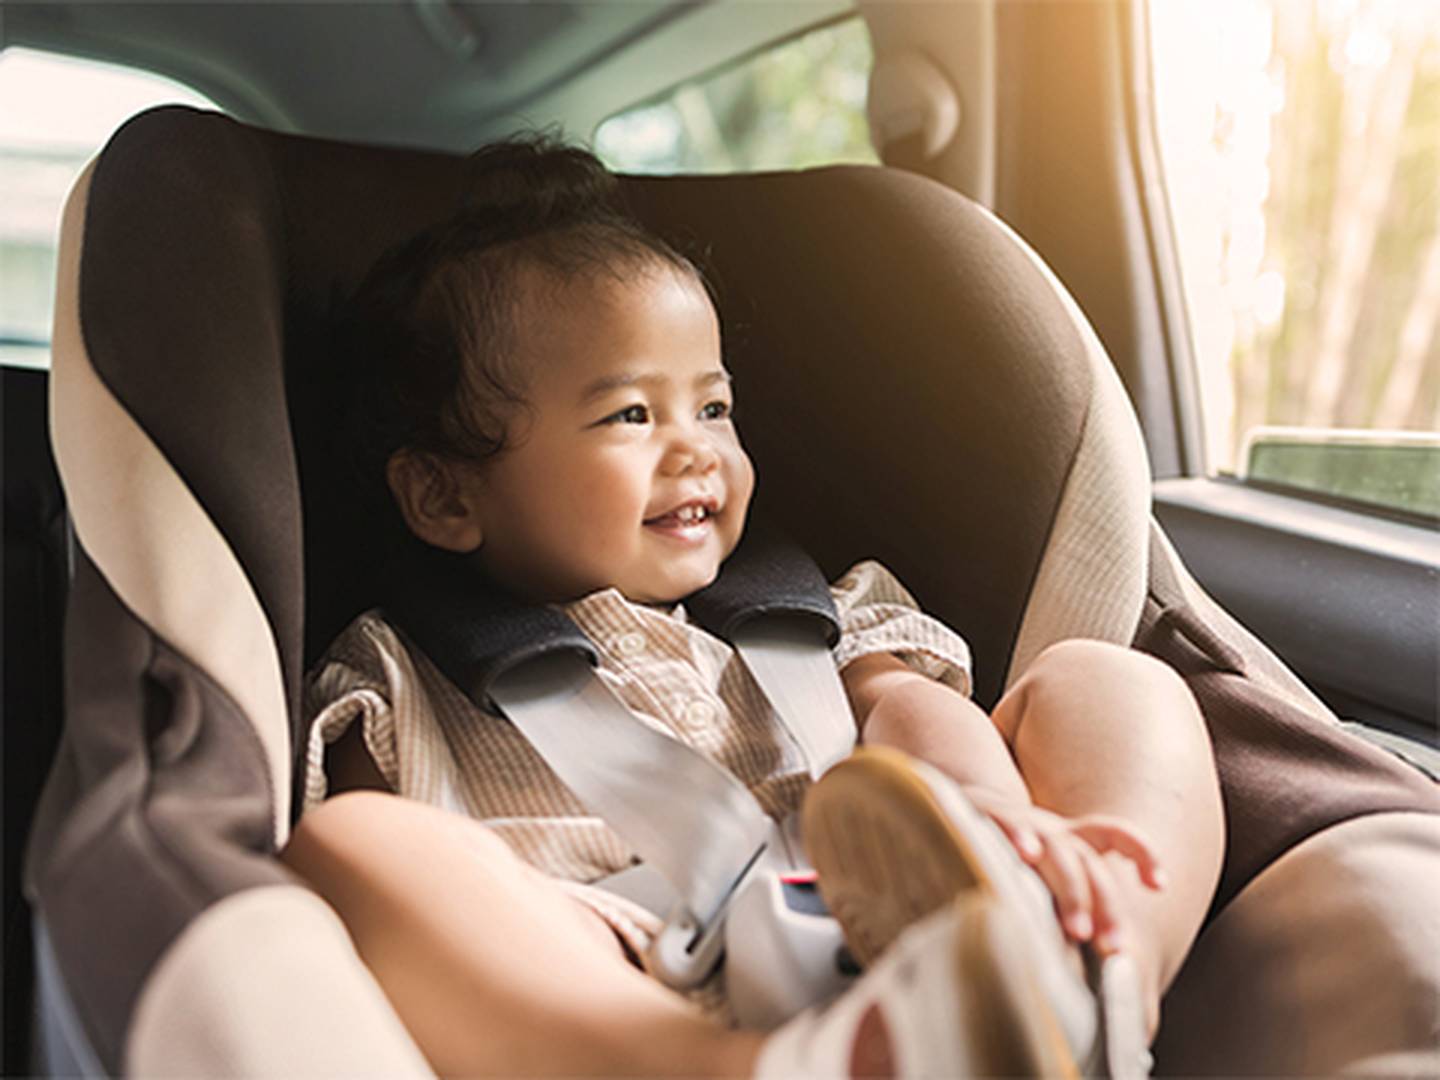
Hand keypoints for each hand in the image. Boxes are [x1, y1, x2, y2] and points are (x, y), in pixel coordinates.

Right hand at [964, 790, 1166, 955]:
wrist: (958, 806)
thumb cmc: (1007, 853)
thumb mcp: (1044, 870)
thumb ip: (1068, 903)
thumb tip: (1098, 965)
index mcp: (1070, 839)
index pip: (1115, 834)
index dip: (1142, 852)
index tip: (1159, 885)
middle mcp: (1052, 830)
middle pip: (1090, 863)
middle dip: (1106, 905)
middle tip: (1114, 948)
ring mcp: (1023, 823)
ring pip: (1058, 852)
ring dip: (1072, 891)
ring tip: (1079, 931)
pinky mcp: (989, 815)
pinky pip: (1008, 824)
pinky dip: (1020, 836)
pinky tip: (1026, 854)